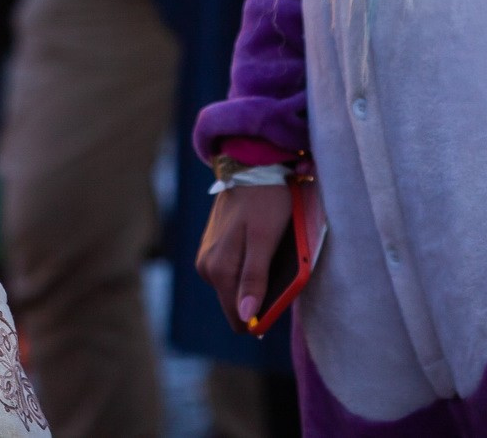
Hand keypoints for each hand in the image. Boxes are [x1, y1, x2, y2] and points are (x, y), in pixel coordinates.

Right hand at [196, 182, 292, 328]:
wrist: (251, 167)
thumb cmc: (265, 201)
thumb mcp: (265, 240)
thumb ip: (254, 278)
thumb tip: (246, 317)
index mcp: (218, 270)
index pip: (239, 318)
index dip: (263, 315)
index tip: (279, 291)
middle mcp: (206, 269)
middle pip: (238, 304)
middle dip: (261, 294)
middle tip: (277, 263)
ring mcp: (207, 259)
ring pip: (236, 288)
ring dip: (256, 279)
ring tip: (270, 250)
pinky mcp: (213, 250)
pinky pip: (234, 272)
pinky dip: (250, 266)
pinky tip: (260, 245)